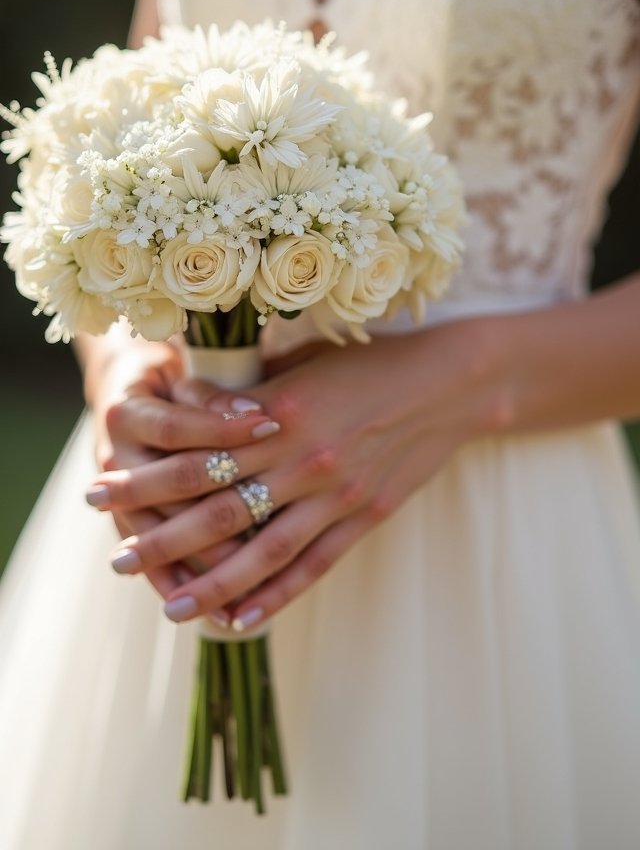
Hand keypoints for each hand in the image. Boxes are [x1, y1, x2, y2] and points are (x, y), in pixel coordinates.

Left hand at [95, 318, 496, 627]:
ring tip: (170, 608)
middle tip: (117, 560)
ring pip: (262, 550)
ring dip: (212, 583)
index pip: (197, 455)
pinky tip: (243, 618)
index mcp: (281, 411)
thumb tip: (196, 412)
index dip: (146, 479)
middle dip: (162, 538)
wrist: (447, 384)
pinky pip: (314, 565)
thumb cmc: (368, 365)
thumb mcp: (304, 365)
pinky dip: (277, 595)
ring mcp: (336, 492)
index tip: (102, 494)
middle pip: (218, 508)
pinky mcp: (365, 516)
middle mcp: (303, 457)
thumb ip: (252, 396)